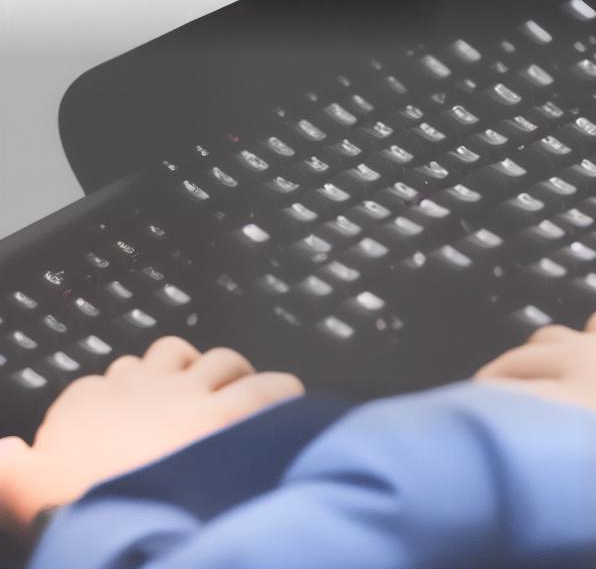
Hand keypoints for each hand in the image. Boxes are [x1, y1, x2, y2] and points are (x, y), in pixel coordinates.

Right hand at [0, 337, 303, 533]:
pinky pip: (267, 385)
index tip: (138, 416)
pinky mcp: (234, 409)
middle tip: (200, 398)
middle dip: (186, 369)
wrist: (119, 523)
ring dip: (233, 375)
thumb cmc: (70, 509)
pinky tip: (286, 403)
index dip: (128, 391)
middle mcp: (142, 387)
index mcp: (88, 405)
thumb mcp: (20, 490)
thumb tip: (2, 456)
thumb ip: (10, 469)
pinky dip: (279, 391)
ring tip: (244, 400)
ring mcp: (190, 393)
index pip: (110, 379)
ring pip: (221, 359)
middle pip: (169, 354)